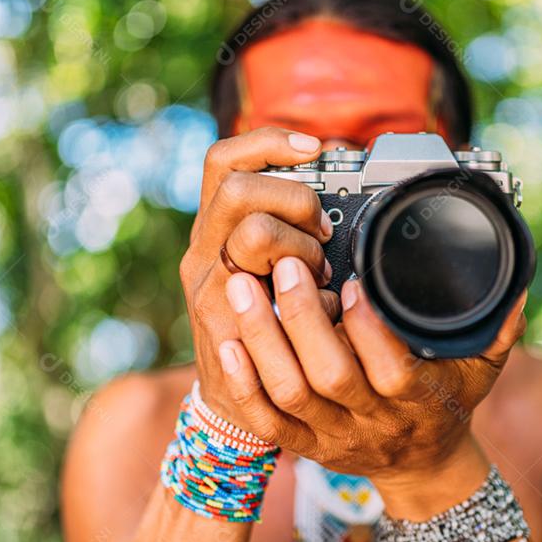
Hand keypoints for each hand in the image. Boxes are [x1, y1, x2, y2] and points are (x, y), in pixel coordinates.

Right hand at [180, 127, 337, 428]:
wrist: (233, 397)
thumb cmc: (261, 321)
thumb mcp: (266, 262)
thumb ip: (286, 223)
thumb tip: (338, 177)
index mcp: (215, 226)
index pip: (225, 161)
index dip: (269, 144)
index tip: (314, 148)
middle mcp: (204, 250)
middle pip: (240, 189)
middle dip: (295, 201)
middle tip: (322, 233)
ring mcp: (208, 286)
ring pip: (254, 231)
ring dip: (301, 247)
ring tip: (319, 275)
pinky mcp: (220, 324)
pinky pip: (265, 290)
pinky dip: (308, 297)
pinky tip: (325, 307)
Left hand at [215, 256, 527, 482]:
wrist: (422, 466)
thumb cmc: (448, 402)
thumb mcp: (482, 368)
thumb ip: (497, 328)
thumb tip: (516, 284)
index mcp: (418, 400)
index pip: (392, 370)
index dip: (369, 328)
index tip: (354, 280)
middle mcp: (373, 421)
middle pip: (330, 377)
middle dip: (303, 319)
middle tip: (284, 265)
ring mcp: (333, 437)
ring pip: (289, 393)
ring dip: (262, 340)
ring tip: (242, 286)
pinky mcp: (304, 446)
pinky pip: (265, 421)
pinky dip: (242, 383)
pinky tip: (223, 342)